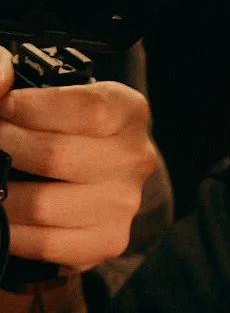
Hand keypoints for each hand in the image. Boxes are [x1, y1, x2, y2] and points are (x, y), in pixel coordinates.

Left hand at [0, 48, 158, 271]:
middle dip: (7, 148)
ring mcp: (124, 205)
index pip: (86, 110)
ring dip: (2, 192)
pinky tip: (5, 213)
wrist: (85, 171)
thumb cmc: (58, 124)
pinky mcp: (108, 240)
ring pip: (44, 205)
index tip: (4, 108)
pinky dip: (13, 231)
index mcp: (128, 111)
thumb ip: (6, 69)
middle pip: (56, 157)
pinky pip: (47, 243)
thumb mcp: (39, 85)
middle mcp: (135, 159)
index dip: (32, 109)